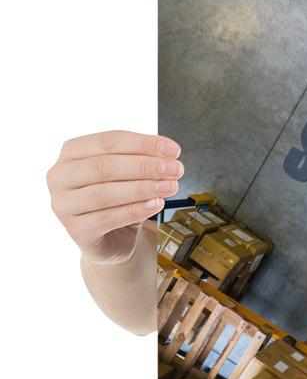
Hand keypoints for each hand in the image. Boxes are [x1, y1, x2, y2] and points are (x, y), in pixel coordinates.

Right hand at [47, 130, 183, 263]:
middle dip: (145, 166)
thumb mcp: (130, 173)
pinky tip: (156, 204)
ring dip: (143, 188)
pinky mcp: (75, 230)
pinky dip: (136, 210)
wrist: (113, 237)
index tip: (174, 150)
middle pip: (104, 166)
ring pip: (104, 193)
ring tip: (170, 186)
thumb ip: (144, 159)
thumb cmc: (120, 197)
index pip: (108, 141)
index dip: (144, 144)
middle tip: (176, 169)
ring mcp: (63, 204)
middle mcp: (59, 176)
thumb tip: (169, 154)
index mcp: (71, 153)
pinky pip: (108, 218)